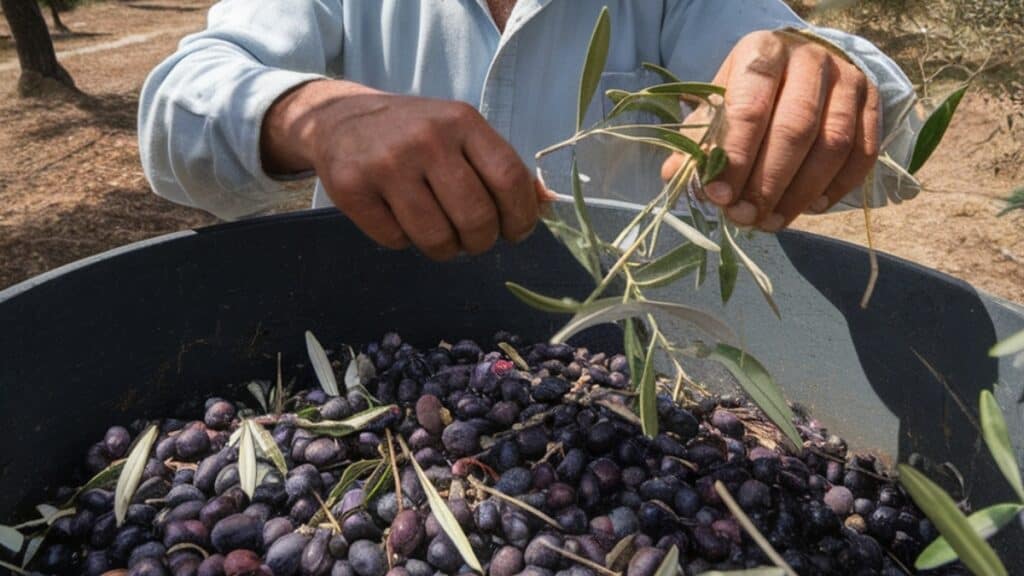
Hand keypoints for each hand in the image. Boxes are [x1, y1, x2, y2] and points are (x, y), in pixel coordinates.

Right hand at [262, 80, 541, 259]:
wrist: (340, 119)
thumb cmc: (416, 134)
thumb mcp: (461, 134)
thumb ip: (502, 168)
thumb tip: (548, 204)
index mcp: (462, 121)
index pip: (509, 179)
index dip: (521, 217)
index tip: (516, 232)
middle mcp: (427, 139)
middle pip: (476, 218)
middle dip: (482, 242)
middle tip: (474, 239)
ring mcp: (387, 164)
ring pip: (437, 238)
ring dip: (446, 249)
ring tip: (441, 234)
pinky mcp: (351, 188)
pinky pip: (396, 241)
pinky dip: (404, 241)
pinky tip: (400, 219)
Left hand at [662, 30, 879, 230]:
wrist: (800, 64)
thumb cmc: (750, 91)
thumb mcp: (718, 106)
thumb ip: (699, 140)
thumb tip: (674, 174)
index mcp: (762, 53)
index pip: (750, 108)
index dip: (735, 157)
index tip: (718, 196)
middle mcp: (809, 59)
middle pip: (794, 130)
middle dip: (767, 184)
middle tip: (745, 218)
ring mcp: (846, 78)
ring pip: (832, 146)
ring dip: (800, 194)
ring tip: (772, 222)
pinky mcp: (872, 100)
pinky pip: (862, 152)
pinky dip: (837, 187)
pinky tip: (811, 207)